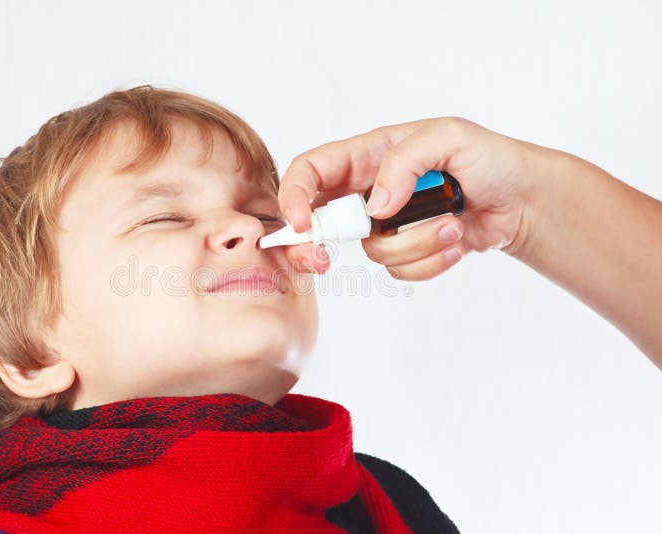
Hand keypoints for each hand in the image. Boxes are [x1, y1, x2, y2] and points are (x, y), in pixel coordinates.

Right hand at [276, 117, 540, 279]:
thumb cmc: (489, 158)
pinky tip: (456, 240)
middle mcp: (370, 190)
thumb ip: (405, 161)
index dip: (294, 195)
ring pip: (373, 251)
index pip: (311, 169)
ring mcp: (386, 224)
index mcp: (369, 154)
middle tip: (335, 253)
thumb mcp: (449, 138)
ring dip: (417, 243)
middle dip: (327, 243)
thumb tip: (376, 205)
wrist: (521, 200)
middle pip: (322, 221)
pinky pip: (400, 270)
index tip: (300, 225)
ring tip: (451, 223)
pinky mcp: (407, 250)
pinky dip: (432, 261)